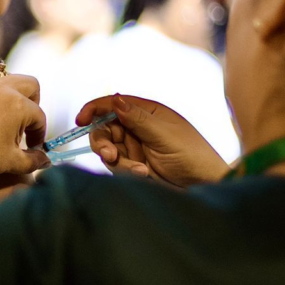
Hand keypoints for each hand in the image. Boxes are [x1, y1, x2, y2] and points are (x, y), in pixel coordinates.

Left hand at [0, 62, 49, 176]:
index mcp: (19, 106)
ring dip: (11, 91)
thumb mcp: (9, 162)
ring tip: (5, 110)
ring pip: (7, 75)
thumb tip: (46, 160)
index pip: (39, 117)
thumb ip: (33, 161)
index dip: (38, 134)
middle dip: (33, 104)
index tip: (31, 147)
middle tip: (24, 124)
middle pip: (31, 86)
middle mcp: (4, 88)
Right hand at [76, 94, 230, 186]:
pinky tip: (145, 174)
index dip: (94, 109)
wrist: (204, 185)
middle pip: (104, 128)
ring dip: (116, 159)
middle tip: (108, 154)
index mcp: (147, 112)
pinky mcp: (133, 166)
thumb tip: (115, 99)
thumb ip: (137, 119)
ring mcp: (134, 148)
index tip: (81, 119)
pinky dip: (126, 170)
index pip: (114, 105)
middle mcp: (137, 128)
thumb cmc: (191, 154)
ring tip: (138, 171)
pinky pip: (117, 166)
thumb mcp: (163, 134)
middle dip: (102, 141)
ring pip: (108, 149)